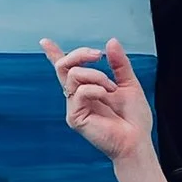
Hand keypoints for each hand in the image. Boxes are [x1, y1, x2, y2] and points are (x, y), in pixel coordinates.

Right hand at [41, 35, 150, 161]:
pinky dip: (96, 88)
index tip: (44, 41)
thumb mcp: (129, 83)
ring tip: (112, 89)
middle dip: (79, 54)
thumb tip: (111, 41)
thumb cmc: (134, 118)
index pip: (67, 70)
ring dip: (97, 75)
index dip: (54, 55)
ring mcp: (74, 107)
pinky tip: (106, 96)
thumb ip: (119, 64)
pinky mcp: (75, 118)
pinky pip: (79, 92)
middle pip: (64, 66)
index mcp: (87, 88)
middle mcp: (77, 97)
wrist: (137, 140)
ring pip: (73, 75)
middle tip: (98, 55)